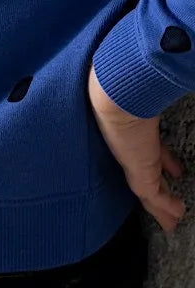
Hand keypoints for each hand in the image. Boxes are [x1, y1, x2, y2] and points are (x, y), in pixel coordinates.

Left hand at [88, 62, 185, 232]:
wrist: (113, 94)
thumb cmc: (122, 86)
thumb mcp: (138, 91)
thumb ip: (147, 87)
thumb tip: (153, 69)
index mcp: (127, 128)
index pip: (148, 147)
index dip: (161, 157)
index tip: (172, 167)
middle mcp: (127, 146)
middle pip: (144, 169)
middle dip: (159, 179)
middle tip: (169, 190)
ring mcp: (132, 161)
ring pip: (147, 189)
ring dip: (161, 203)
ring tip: (171, 216)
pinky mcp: (138, 173)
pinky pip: (153, 198)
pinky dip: (164, 209)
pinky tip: (174, 218)